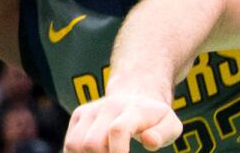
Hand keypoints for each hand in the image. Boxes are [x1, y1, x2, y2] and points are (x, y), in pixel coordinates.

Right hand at [63, 91, 181, 152]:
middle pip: (91, 143)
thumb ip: (163, 134)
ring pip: (74, 144)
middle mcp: (107, 107)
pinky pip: (69, 144)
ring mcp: (89, 110)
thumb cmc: (154, 118)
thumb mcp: (170, 125)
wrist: (135, 94)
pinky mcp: (78, 115)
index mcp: (133, 110)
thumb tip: (149, 141)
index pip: (117, 130)